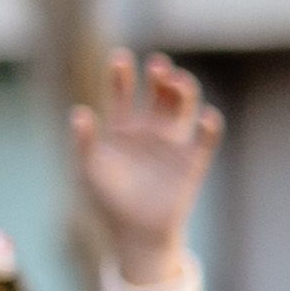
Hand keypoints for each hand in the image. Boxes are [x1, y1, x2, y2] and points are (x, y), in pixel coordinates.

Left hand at [67, 50, 219, 280]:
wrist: (136, 233)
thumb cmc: (109, 201)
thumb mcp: (88, 171)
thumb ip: (83, 142)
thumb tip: (80, 112)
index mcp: (122, 129)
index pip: (122, 95)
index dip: (122, 75)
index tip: (121, 57)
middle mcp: (150, 131)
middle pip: (158, 95)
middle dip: (159, 78)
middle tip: (158, 66)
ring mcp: (173, 145)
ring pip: (183, 109)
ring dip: (184, 93)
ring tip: (178, 81)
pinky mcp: (193, 162)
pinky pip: (205, 140)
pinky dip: (209, 127)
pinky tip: (206, 117)